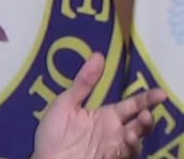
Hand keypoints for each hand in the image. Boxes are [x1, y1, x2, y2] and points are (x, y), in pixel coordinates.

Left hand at [32, 52, 166, 158]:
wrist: (45, 158)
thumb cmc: (53, 133)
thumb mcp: (65, 104)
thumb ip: (83, 83)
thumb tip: (98, 55)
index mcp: (105, 116)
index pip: (131, 105)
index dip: (146, 99)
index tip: (159, 92)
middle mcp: (114, 131)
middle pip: (139, 123)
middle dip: (147, 116)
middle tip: (149, 108)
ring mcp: (114, 146)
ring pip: (137, 138)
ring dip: (141, 130)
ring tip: (139, 121)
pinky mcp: (112, 158)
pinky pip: (127, 153)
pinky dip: (130, 147)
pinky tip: (127, 139)